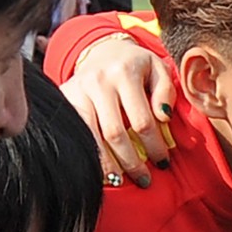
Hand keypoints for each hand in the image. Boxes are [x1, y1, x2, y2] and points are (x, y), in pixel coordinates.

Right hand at [57, 32, 175, 186]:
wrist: (103, 50)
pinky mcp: (65, 99)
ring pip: (91, 136)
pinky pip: (76, 132)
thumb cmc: (136, 65)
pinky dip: (87, 154)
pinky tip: (98, 169)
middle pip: (115, 133)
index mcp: (125, 73)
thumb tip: (164, 118)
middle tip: (144, 179)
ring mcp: (79, 91)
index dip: (154, 146)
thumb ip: (165, 91)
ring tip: (119, 181)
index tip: (162, 162)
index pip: (142, 120)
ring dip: (107, 164)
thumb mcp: (157, 68)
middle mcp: (99, 82)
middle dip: (131, 161)